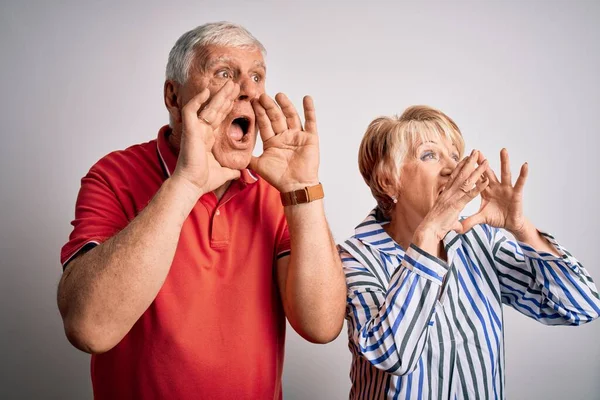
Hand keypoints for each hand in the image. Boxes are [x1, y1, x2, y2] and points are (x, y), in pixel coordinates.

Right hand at [172, 81, 240, 195]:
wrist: (192, 185)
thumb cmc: (203, 180)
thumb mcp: (224, 173)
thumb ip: (232, 170)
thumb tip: (240, 173)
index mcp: (208, 138)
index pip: (220, 118)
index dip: (228, 107)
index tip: (238, 98)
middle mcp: (202, 131)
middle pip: (215, 109)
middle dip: (226, 96)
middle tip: (236, 85)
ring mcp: (195, 129)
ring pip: (207, 106)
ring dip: (218, 94)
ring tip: (230, 83)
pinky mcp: (189, 130)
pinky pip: (191, 110)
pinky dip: (197, 100)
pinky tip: (206, 90)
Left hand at [249, 93, 319, 192]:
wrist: (295, 186)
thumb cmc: (278, 178)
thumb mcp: (258, 166)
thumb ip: (247, 157)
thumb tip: (232, 153)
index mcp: (272, 141)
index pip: (265, 123)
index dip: (259, 112)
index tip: (253, 101)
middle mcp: (284, 136)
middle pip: (276, 117)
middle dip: (269, 107)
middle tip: (262, 95)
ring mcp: (297, 136)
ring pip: (291, 116)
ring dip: (286, 105)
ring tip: (279, 95)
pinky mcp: (310, 138)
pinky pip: (310, 122)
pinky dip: (309, 110)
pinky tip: (306, 98)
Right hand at [417, 150, 488, 239]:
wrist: (428, 230)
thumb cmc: (435, 226)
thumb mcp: (446, 221)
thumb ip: (454, 222)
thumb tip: (458, 227)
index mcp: (445, 194)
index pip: (454, 177)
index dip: (460, 166)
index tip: (466, 158)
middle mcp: (448, 192)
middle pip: (461, 174)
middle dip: (469, 162)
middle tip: (476, 152)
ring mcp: (453, 198)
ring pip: (467, 181)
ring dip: (477, 170)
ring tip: (485, 161)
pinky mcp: (457, 205)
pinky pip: (470, 194)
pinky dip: (479, 187)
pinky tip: (486, 180)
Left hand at [461, 148, 527, 233]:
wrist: (510, 224)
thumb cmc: (496, 218)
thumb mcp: (481, 218)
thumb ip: (470, 220)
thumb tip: (458, 227)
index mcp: (485, 191)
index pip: (476, 179)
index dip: (470, 171)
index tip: (463, 161)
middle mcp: (495, 187)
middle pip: (487, 172)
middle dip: (483, 162)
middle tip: (477, 151)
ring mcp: (506, 188)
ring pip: (504, 173)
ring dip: (504, 162)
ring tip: (503, 150)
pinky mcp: (516, 193)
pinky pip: (520, 182)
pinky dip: (523, 174)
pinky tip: (525, 165)